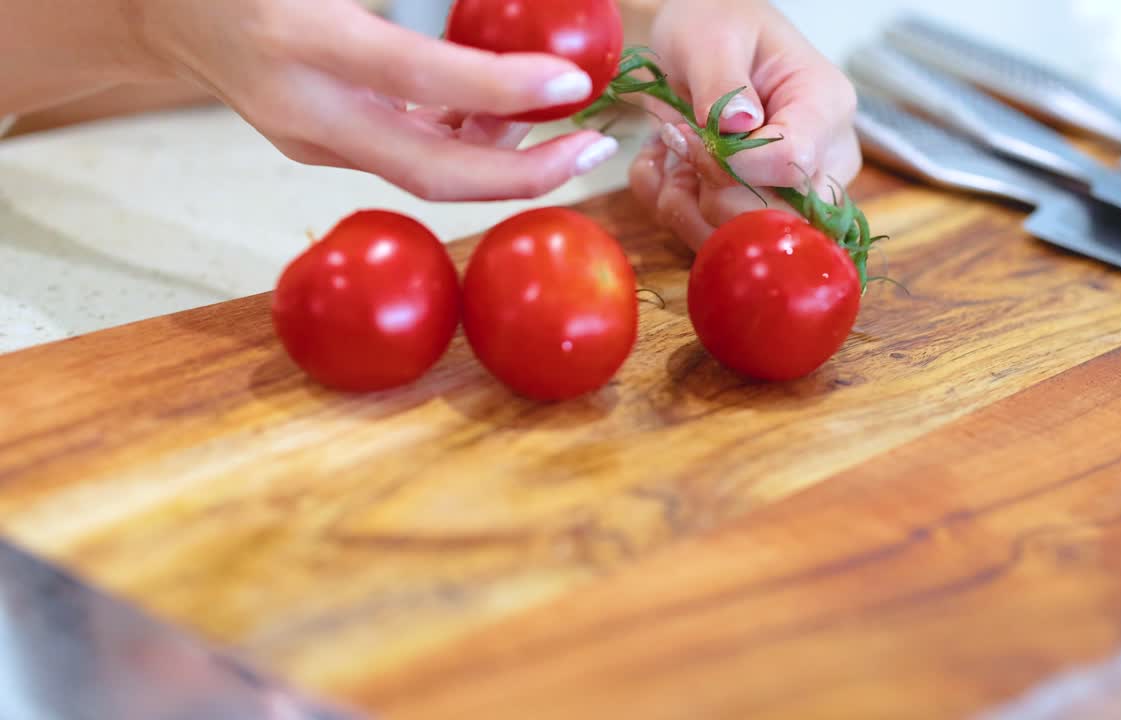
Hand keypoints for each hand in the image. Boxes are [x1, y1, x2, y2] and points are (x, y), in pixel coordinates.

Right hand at [133, 0, 619, 200]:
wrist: (163, 11)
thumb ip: (409, 1)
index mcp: (302, 41)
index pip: (422, 78)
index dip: (504, 89)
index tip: (572, 84)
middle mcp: (306, 109)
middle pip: (432, 176)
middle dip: (525, 174)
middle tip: (596, 145)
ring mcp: (310, 141)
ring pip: (425, 174)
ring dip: (501, 160)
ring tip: (563, 123)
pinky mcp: (319, 149)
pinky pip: (406, 158)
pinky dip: (461, 145)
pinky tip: (502, 121)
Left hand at [628, 0, 860, 249]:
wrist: (700, 44)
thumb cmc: (716, 27)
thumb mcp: (711, 37)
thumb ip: (722, 81)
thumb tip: (737, 126)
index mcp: (826, 107)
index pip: (794, 163)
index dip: (734, 164)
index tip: (689, 135)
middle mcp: (823, 162)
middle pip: (777, 218)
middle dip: (707, 190)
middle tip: (675, 137)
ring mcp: (794, 197)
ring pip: (743, 240)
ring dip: (684, 202)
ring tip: (670, 148)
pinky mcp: (759, 217)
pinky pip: (713, 241)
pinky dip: (674, 209)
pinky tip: (667, 166)